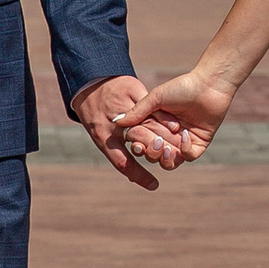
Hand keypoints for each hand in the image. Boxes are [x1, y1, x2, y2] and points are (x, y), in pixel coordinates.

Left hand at [71, 72, 187, 190]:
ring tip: (176, 141)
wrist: (92, 82)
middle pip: (138, 142)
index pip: (122, 162)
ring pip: (147, 125)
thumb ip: (118, 151)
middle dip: (156, 151)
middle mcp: (111, 124)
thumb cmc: (98, 112)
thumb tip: (131, 175)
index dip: (138, 174)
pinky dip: (163, 117)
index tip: (154, 185)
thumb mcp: (101, 133)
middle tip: (169, 156)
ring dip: (162, 135)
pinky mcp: (131, 90)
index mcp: (103, 138)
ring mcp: (122, 106)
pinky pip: (151, 106)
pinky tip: (174, 125)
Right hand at [112, 65, 237, 167]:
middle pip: (153, 154)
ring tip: (167, 147)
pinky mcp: (198, 145)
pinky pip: (188, 157)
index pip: (141, 142)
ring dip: (165, 158)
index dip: (138, 145)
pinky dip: (185, 150)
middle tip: (157, 142)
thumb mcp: (155, 98)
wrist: (208, 85)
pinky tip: (185, 134)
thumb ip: (137, 111)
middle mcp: (167, 136)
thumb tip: (117, 122)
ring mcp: (182, 142)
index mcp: (154, 125)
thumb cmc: (181, 88)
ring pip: (169, 161)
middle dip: (152, 152)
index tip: (136, 144)